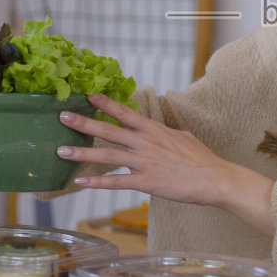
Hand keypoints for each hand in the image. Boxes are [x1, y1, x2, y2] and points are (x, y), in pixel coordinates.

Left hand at [59, 95, 275, 233]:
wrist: (215, 179)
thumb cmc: (201, 160)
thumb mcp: (183, 137)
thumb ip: (165, 133)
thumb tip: (159, 131)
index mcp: (154, 129)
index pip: (124, 112)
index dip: (104, 103)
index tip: (86, 94)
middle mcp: (145, 142)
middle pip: (108, 130)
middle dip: (83, 123)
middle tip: (62, 117)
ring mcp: (144, 162)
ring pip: (107, 155)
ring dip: (81, 153)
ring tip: (61, 151)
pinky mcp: (146, 182)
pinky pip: (116, 182)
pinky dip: (97, 182)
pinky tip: (80, 182)